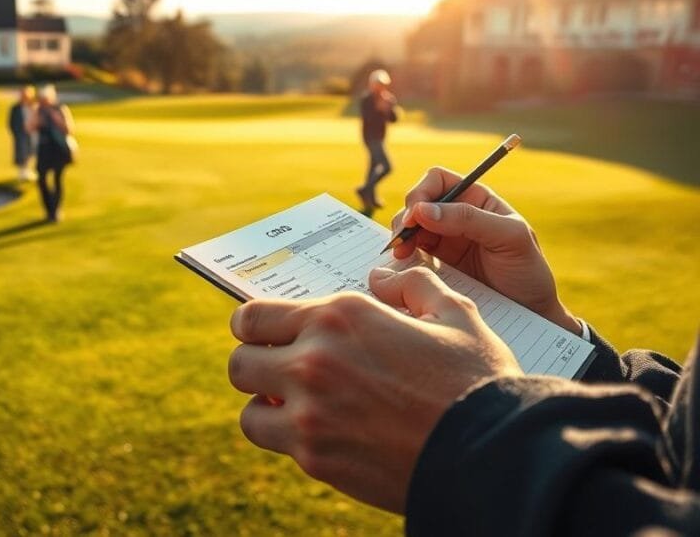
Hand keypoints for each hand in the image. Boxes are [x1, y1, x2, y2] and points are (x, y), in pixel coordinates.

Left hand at [228, 267, 521, 512]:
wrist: (492, 452)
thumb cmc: (477, 379)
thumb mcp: (454, 313)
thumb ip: (411, 285)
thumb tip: (381, 276)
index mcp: (340, 316)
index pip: (252, 316)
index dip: (253, 325)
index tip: (264, 334)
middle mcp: (313, 358)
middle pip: (239, 360)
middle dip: (257, 363)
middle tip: (280, 369)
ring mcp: (309, 411)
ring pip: (249, 406)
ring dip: (266, 403)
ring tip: (293, 404)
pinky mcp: (315, 457)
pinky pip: (272, 440)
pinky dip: (284, 436)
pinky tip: (313, 430)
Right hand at [392, 167, 579, 333]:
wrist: (529, 313)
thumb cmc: (528, 273)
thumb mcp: (510, 238)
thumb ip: (469, 219)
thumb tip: (422, 210)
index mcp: (477, 200)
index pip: (438, 180)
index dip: (422, 192)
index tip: (416, 215)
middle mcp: (457, 215)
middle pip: (418, 201)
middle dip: (406, 216)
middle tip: (403, 238)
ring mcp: (444, 239)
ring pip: (410, 226)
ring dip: (401, 235)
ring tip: (402, 253)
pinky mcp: (436, 263)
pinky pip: (411, 250)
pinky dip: (402, 253)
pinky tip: (404, 262)